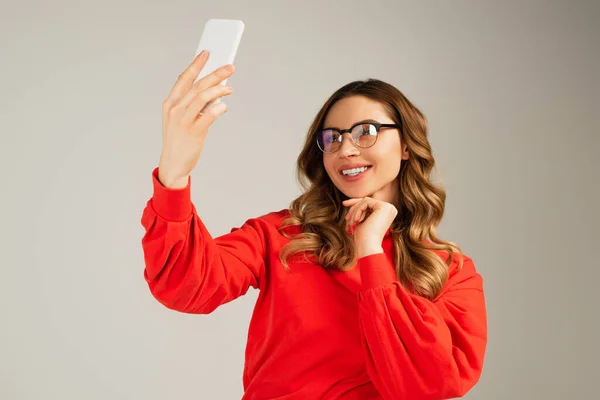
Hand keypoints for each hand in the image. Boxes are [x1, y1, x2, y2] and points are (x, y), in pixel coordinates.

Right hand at [158, 51, 234, 187]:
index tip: (206, 53)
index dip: (196, 65)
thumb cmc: (178, 139)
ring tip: (230, 88)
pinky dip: (219, 108)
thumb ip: (189, 104)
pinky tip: (224, 106)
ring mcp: (184, 121)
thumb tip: (209, 89)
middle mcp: (175, 110)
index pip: (184, 79)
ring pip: (203, 97)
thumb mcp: (177, 118)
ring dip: (219, 90)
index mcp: (170, 103)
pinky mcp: (194, 132)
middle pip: (197, 85)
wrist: (173, 164)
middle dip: (215, 74)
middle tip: (229, 67)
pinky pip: (209, 115)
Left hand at [343, 197, 397, 256]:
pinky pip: (366, 202)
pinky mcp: (384, 207)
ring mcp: (389, 207)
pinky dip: (357, 210)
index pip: (369, 203)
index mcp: (387, 213)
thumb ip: (362, 211)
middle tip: (346, 216)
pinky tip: (356, 221)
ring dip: (354, 211)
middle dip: (354, 207)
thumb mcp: (362, 220)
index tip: (344, 204)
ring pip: (365, 201)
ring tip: (351, 222)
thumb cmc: (363, 238)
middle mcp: (390, 209)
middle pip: (367, 201)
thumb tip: (353, 200)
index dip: (356, 204)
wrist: (368, 246)